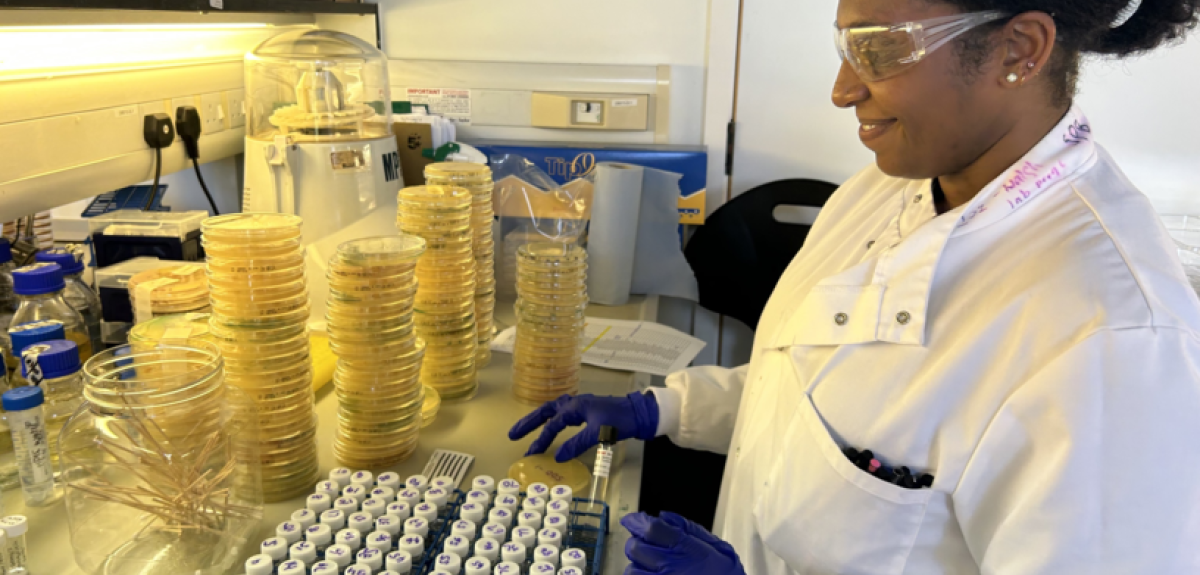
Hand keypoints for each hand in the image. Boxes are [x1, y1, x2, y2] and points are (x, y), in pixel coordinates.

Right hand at [508, 392, 658, 461]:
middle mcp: (575, 404)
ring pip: (554, 411)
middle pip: (546, 411)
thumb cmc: (620, 420)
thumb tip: (558, 456)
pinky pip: (563, 414)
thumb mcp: (599, 433)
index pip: (553, 424)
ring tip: (527, 429)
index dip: (542, 440)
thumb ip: (578, 444)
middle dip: (529, 423)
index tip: (532, 454)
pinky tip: (553, 425)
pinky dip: (554, 419)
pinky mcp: (588, 412)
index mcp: (575, 406)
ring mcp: (581, 406)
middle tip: (513, 434)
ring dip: (540, 420)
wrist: (640, 413)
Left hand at [622, 512, 745, 574]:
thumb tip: (663, 516)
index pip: (650, 528)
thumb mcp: (712, 544)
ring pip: (632, 570)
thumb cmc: (724, 571)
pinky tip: (650, 573)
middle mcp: (670, 566)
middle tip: (644, 543)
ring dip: (637, 564)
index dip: (636, 521)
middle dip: (636, 542)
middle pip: (635, 548)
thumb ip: (686, 527)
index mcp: (684, 547)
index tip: (632, 520)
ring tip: (648, 564)